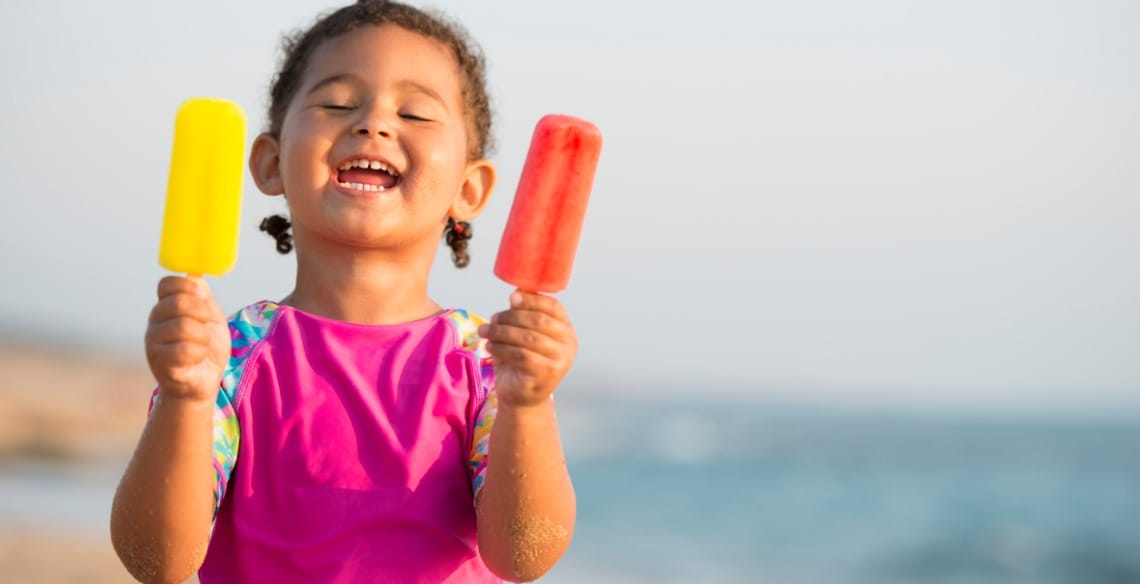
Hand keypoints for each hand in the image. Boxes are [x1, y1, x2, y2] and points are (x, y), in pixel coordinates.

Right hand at [144, 276, 229, 403]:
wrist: (205, 380)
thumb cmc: (206, 347)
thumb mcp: (211, 317)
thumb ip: (202, 297)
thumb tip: (195, 275)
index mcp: (166, 307)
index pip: (167, 284)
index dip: (187, 286)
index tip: (203, 297)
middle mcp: (155, 322)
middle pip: (177, 303)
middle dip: (202, 312)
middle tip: (207, 325)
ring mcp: (154, 343)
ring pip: (183, 327)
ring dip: (203, 337)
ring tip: (202, 345)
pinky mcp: (161, 363)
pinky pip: (183, 350)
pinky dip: (199, 353)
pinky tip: (197, 358)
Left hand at [479, 291, 577, 407]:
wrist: (522, 397)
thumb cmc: (522, 360)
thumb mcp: (523, 334)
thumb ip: (524, 314)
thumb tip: (517, 292)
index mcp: (566, 330)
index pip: (554, 307)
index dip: (532, 300)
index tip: (511, 298)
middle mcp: (569, 344)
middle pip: (539, 321)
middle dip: (511, 317)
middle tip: (492, 318)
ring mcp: (560, 360)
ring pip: (528, 338)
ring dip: (501, 332)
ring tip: (485, 331)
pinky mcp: (546, 374)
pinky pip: (521, 355)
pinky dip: (501, 348)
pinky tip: (489, 346)